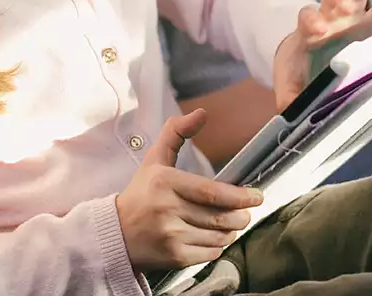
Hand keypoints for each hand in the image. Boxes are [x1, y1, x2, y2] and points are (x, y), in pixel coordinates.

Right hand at [116, 109, 263, 271]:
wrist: (114, 233)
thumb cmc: (140, 194)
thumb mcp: (154, 160)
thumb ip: (176, 133)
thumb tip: (201, 114)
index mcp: (165, 182)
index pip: (211, 192)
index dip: (239, 196)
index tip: (256, 196)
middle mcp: (167, 209)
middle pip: (219, 216)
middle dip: (240, 216)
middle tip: (245, 213)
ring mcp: (170, 235)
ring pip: (218, 236)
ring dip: (231, 231)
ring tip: (230, 225)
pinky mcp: (173, 257)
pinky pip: (209, 253)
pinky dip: (218, 247)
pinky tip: (213, 239)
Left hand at [272, 0, 371, 110]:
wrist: (309, 59)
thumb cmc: (301, 71)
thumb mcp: (291, 85)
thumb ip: (290, 95)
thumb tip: (291, 108)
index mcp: (309, 30)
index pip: (308, 16)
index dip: (313, 19)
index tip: (319, 30)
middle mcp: (331, 16)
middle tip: (348, 6)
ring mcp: (354, 14)